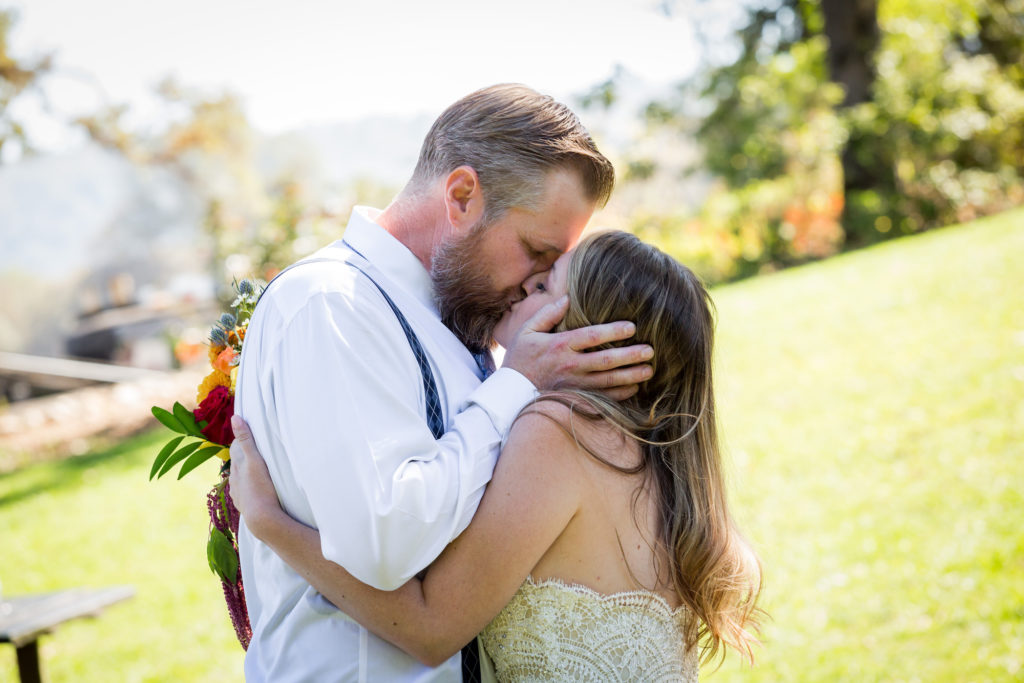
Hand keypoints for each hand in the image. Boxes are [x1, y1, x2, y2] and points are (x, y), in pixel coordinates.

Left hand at [229, 415, 282, 535]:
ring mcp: (238, 494)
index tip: (249, 434)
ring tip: (256, 471)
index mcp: (238, 467)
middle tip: (254, 450)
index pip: (236, 448)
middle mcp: (234, 480)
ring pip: (239, 479)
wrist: (262, 518)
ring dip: (245, 474)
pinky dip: (248, 488)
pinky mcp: (244, 505)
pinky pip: (244, 494)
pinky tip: (255, 491)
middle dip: (243, 456)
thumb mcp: (255, 460)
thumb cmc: (261, 487)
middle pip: (236, 463)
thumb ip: (246, 439)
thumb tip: (235, 418)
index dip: (242, 440)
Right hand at [502, 296, 653, 399]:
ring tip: (649, 370)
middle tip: (650, 351)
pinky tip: (634, 387)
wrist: (511, 391)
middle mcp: (569, 365)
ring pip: (607, 381)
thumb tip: (567, 298)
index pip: (591, 336)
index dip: (612, 331)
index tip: (632, 327)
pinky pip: (602, 397)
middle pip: (605, 360)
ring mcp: (574, 384)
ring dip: (630, 376)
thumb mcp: (527, 330)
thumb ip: (548, 314)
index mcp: (559, 345)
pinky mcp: (575, 398)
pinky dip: (620, 394)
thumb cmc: (521, 358)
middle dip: (630, 356)